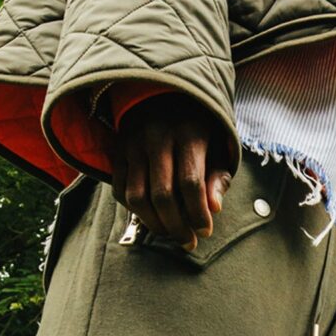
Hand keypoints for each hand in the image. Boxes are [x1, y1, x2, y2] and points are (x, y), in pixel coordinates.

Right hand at [107, 91, 233, 247]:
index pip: (190, 183)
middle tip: (188, 241)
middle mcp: (157, 137)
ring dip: (154, 224)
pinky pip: (120, 190)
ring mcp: (133, 144)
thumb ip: (218, 176)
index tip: (206, 231)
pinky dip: (134, 210)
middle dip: (177, 226)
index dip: (198, 213)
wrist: (163, 94)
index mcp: (189, 133)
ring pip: (137, 197)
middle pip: (162, 195)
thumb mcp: (217, 145)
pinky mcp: (117, 151)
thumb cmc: (198, 127)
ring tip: (170, 233)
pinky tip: (151, 217)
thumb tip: (214, 208)